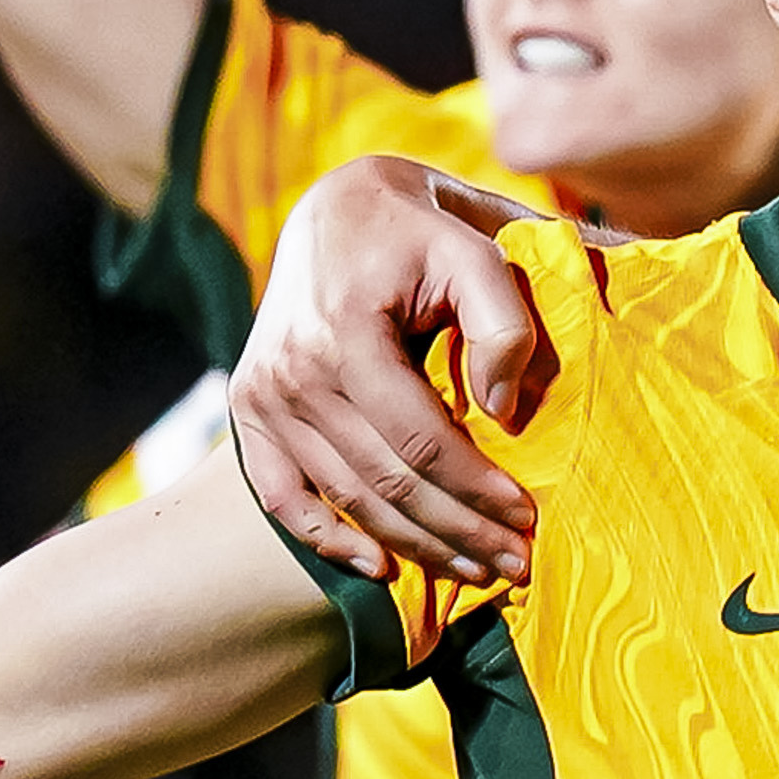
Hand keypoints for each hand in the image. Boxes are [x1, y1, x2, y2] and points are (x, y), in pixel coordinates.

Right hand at [228, 160, 549, 588]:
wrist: (340, 208)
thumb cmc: (423, 232)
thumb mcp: (477, 252)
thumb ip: (503, 325)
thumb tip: (502, 410)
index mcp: (344, 332)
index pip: (420, 440)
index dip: (477, 488)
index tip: (528, 517)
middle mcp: (292, 371)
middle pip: (385, 482)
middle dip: (457, 532)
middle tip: (516, 564)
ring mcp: (264, 394)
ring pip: (346, 498)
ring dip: (412, 546)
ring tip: (474, 569)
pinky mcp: (249, 409)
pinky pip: (281, 496)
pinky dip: (327, 538)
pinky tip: (379, 567)